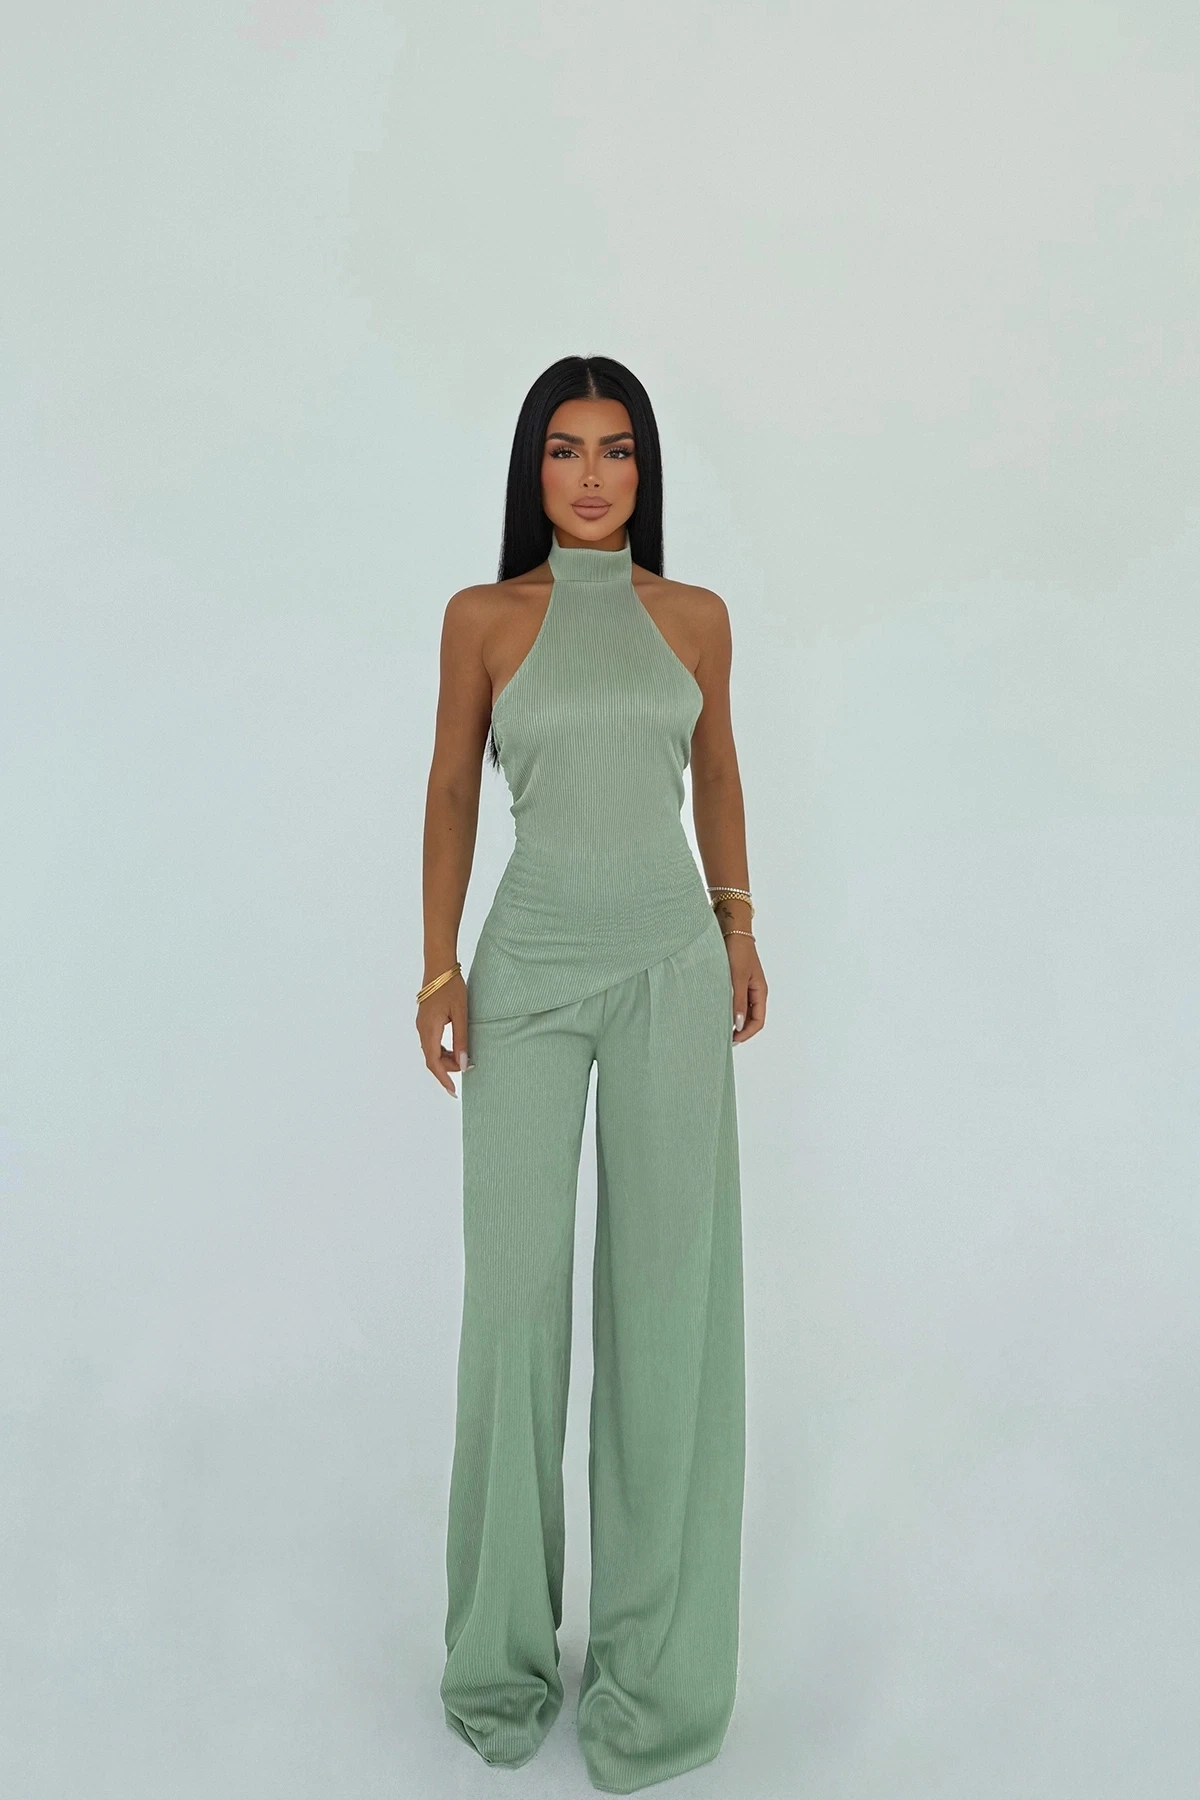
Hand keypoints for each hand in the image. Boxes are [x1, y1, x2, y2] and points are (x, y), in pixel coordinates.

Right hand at [416, 973, 469, 1094]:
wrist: (439, 966)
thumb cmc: (451, 987)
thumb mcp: (461, 1014)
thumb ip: (462, 1040)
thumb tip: (463, 1065)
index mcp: (429, 1029)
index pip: (433, 1062)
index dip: (443, 1078)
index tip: (453, 1091)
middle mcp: (422, 1029)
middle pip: (432, 1058)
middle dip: (448, 1068)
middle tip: (469, 1067)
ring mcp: (422, 1025)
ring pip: (431, 1050)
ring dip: (446, 1058)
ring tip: (464, 1058)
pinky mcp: (425, 1020)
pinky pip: (432, 1042)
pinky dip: (443, 1050)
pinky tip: (455, 1048)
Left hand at [724, 934, 765, 1043]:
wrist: (731, 929)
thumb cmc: (738, 950)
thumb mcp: (738, 977)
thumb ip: (738, 1001)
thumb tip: (738, 1025)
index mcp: (760, 991)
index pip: (758, 1021)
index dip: (746, 1033)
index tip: (731, 1039)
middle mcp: (753, 991)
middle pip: (749, 1018)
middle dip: (738, 1029)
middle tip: (721, 1037)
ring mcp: (743, 986)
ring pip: (740, 1010)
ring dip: (731, 1019)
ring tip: (716, 1025)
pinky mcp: (733, 981)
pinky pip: (732, 1000)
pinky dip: (725, 1008)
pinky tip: (713, 1010)